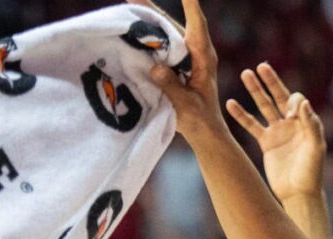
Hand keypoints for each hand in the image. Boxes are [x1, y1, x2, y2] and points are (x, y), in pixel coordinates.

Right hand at [142, 0, 227, 147]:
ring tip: (128, 4)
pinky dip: (147, 38)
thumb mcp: (186, 104)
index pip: (198, 26)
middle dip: (153, 9)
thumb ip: (171, 86)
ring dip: (148, 20)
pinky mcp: (176, 65)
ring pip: (165, 33)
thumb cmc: (200, 119)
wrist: (204, 131)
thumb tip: (156, 67)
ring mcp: (185, 57)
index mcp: (204, 57)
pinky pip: (161, 46)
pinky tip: (131, 31)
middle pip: (174, 24)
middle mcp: (195, 52)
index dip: (191, 7)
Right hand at [228, 63, 324, 203]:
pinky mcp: (266, 142)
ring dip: (255, 91)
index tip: (289, 116)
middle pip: (278, 97)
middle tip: (261, 67)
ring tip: (245, 74)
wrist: (298, 193)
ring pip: (263, 107)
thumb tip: (304, 102)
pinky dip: (241, 114)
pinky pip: (251, 125)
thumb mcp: (315, 148)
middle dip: (270, 82)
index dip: (292, 102)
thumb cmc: (312, 172)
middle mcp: (291, 124)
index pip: (296, 101)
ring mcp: (277, 132)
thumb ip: (311, 125)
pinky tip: (230, 103)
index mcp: (305, 123)